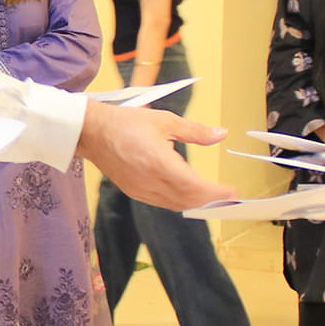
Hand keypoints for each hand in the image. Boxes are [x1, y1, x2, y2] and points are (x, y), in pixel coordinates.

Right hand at [78, 103, 233, 209]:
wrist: (93, 132)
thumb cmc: (126, 123)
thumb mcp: (165, 121)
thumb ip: (196, 131)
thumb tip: (221, 135)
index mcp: (159, 163)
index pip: (195, 186)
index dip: (216, 193)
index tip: (232, 193)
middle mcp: (150, 182)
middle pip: (188, 200)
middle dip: (210, 200)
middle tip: (228, 197)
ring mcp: (141, 190)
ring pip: (175, 204)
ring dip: (196, 202)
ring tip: (213, 198)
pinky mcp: (134, 192)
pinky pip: (162, 203)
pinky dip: (179, 201)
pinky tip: (187, 195)